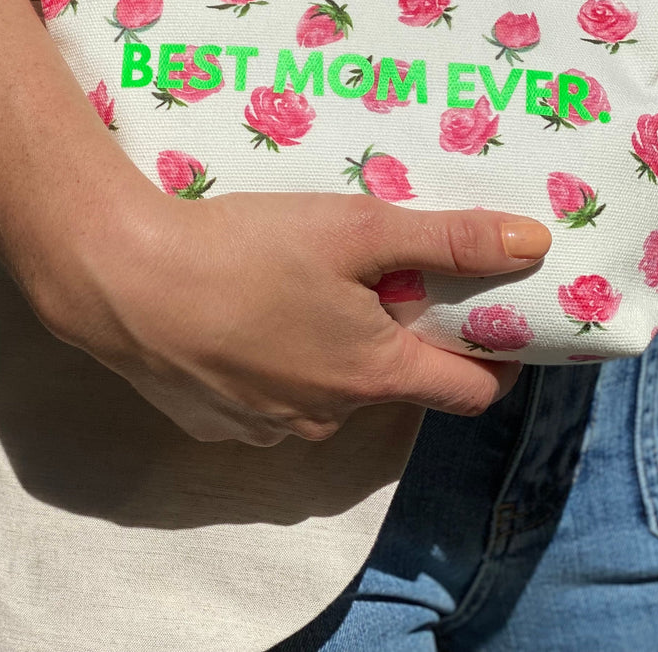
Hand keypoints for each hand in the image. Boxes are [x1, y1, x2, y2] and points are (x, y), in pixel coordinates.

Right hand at [26, 188, 549, 445]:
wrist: (120, 280)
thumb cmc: (244, 248)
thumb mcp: (354, 227)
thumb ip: (448, 238)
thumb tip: (537, 246)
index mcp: (375, 374)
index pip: (472, 391)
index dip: (492, 355)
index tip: (485, 315)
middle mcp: (330, 417)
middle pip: (389, 384)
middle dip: (390, 337)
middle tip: (361, 275)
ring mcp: (267, 430)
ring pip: (322, 394)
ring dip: (322, 354)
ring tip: (284, 292)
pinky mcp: (215, 427)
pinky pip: (262, 402)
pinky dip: (265, 368)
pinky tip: (233, 322)